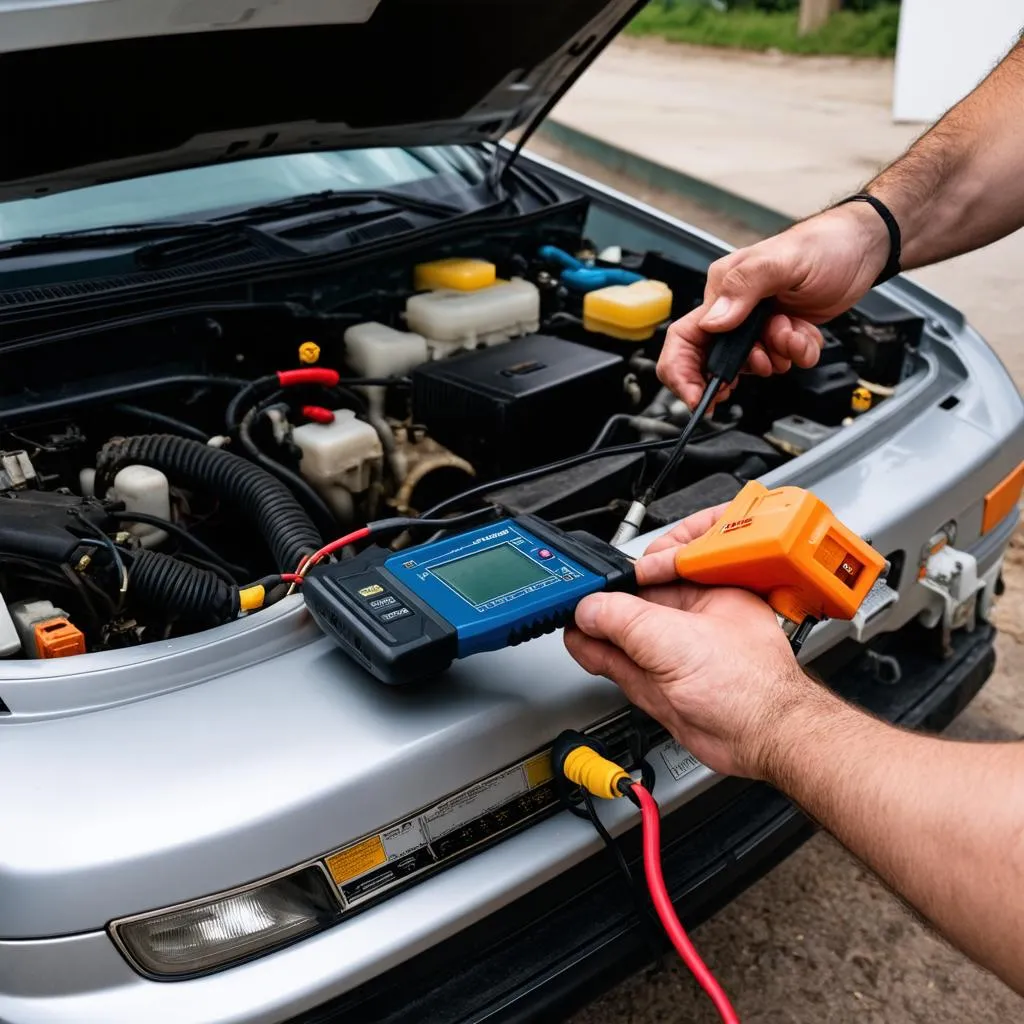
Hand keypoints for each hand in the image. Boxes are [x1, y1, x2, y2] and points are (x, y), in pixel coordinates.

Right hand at [563, 506, 829, 778]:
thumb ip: (626, 620)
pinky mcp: (665, 684)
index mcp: (712, 593)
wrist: (763, 741)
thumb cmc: (752, 688)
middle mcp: (696, 621)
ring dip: (598, 631)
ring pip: (628, 637)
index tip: (596, 580)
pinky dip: (601, 655)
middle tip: (576, 603)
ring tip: (572, 624)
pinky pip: (625, 664)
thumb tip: (591, 609)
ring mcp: (679, 655)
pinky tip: (583, 647)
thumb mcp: (675, 640)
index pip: (660, 571)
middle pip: (639, 604)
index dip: (626, 575)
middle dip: (606, 605)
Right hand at [658, 203, 891, 409]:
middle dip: (737, 370)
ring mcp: (757, 325)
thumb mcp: (781, 261)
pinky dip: (797, 355)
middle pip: (713, 360)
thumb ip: (744, 289)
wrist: (863, 249)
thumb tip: (714, 322)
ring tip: (793, 333)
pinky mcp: (780, 334)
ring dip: (775, 358)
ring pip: (751, 365)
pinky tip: (805, 333)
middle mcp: (734, 310)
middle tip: (755, 371)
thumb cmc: (824, 244)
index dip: (683, 372)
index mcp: (723, 291)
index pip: (685, 337)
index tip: (698, 395)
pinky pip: (780, 361)